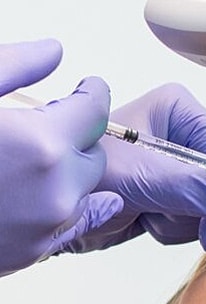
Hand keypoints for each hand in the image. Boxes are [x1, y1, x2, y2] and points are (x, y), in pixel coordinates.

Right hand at [0, 39, 121, 277]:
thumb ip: (13, 67)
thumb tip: (53, 51)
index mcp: (42, 144)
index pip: (94, 111)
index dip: (90, 93)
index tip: (86, 88)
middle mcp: (55, 191)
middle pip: (93, 153)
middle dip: (74, 135)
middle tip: (42, 123)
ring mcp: (46, 228)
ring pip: (82, 190)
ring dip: (67, 171)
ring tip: (30, 160)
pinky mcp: (32, 253)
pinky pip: (73, 226)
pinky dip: (69, 208)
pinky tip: (61, 194)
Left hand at [61, 83, 205, 254]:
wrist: (52, 208)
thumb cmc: (81, 177)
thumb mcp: (138, 177)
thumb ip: (190, 185)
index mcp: (180, 111)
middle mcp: (184, 135)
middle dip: (199, 209)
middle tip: (164, 216)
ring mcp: (179, 168)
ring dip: (182, 221)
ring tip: (146, 212)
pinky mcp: (172, 194)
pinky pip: (196, 220)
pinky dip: (172, 228)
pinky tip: (145, 219)